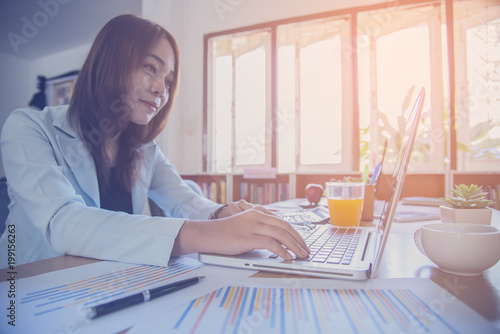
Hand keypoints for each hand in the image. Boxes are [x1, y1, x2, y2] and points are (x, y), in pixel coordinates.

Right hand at [172, 201, 309, 259]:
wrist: (207, 234)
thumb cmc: (225, 233)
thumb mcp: (245, 225)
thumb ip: (259, 228)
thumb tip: (277, 241)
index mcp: (257, 213)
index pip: (283, 221)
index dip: (295, 232)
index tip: (302, 242)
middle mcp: (257, 216)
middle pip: (285, 227)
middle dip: (298, 240)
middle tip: (306, 250)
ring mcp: (252, 226)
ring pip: (280, 234)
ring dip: (294, 246)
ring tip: (300, 255)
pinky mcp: (247, 237)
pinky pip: (270, 243)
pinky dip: (281, 251)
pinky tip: (287, 257)